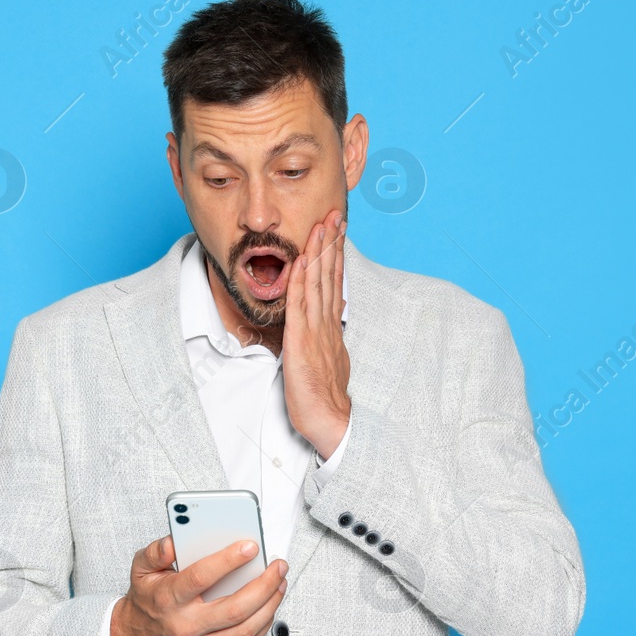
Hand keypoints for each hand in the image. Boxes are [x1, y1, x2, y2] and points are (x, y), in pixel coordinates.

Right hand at [110, 535, 287, 635]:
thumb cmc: (146, 601)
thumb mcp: (140, 570)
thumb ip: (156, 552)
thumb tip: (173, 541)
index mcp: (169, 599)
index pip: (201, 578)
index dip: (229, 561)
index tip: (250, 547)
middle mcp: (186, 625)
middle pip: (234, 609)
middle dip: (264, 585)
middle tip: (278, 566)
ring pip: (245, 629)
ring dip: (270, 605)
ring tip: (280, 583)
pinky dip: (264, 624)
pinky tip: (270, 605)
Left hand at [283, 208, 350, 457]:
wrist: (331, 420)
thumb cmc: (326, 397)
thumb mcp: (331, 360)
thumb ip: (330, 336)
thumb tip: (336, 317)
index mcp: (331, 327)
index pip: (334, 283)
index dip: (334, 255)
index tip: (336, 231)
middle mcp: (326, 324)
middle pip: (329, 276)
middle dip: (331, 244)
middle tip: (334, 215)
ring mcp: (315, 331)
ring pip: (317, 284)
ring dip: (318, 253)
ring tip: (321, 226)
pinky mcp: (302, 342)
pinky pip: (300, 305)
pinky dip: (300, 281)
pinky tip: (301, 262)